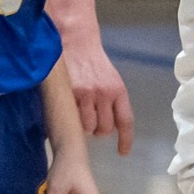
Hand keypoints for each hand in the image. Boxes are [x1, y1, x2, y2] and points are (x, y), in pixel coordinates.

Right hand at [63, 33, 133, 156]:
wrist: (76, 40)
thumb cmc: (92, 63)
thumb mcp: (110, 80)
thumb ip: (112, 101)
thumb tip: (110, 128)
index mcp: (118, 90)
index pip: (125, 121)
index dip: (125, 140)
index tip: (122, 153)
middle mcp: (104, 93)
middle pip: (105, 128)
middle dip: (99, 132)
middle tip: (92, 124)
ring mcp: (86, 94)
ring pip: (88, 127)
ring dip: (84, 127)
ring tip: (79, 117)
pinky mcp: (69, 93)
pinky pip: (73, 119)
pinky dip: (71, 120)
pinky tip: (69, 112)